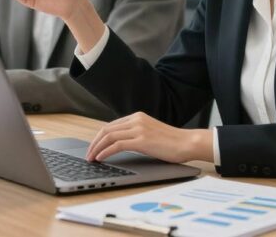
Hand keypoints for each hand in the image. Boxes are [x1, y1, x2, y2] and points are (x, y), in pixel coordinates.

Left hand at [86, 112, 213, 163]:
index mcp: (137, 117)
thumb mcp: (150, 133)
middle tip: (88, 154)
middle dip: (94, 143)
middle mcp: (136, 120)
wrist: (188, 143)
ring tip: (91, 158)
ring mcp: (139, 129)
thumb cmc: (172, 142)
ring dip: (97, 148)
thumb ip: (136, 134)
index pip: (111, 125)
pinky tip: (101, 158)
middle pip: (106, 129)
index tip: (93, 147)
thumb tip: (120, 144)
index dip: (99, 137)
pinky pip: (117, 145)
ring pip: (109, 136)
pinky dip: (106, 152)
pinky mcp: (142, 140)